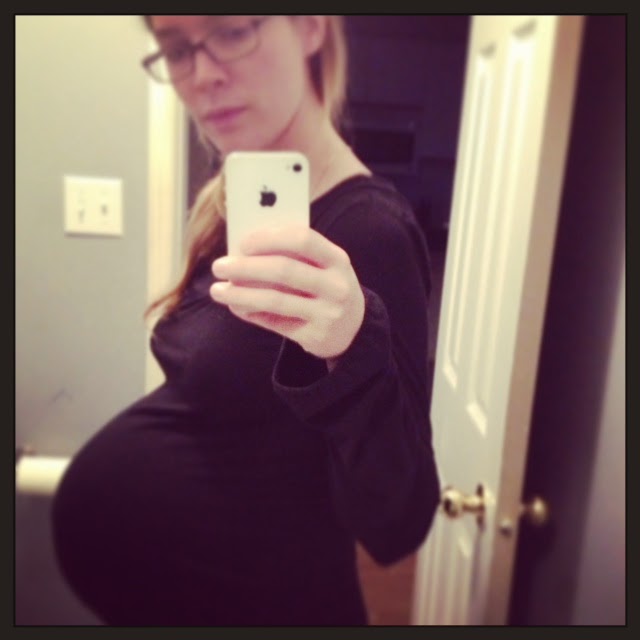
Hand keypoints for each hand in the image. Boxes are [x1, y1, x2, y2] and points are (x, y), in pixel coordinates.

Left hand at [210, 224, 364, 359]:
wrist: (354, 329)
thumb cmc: (326, 287)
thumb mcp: (323, 267)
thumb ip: (293, 256)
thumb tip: (243, 250)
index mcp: (337, 259)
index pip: (303, 239)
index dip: (269, 238)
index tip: (242, 242)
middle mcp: (336, 286)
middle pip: (284, 270)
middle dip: (245, 267)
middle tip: (219, 266)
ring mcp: (328, 313)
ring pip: (275, 300)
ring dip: (240, 294)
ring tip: (217, 290)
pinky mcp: (315, 336)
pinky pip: (275, 322)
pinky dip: (250, 313)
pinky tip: (235, 305)